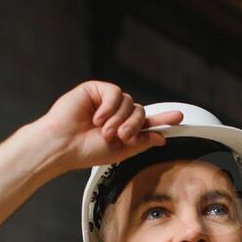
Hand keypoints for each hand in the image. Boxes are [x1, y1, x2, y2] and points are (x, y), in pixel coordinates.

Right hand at [39, 80, 183, 173]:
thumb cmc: (84, 150)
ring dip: (119, 119)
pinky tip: (97, 117)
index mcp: (122, 129)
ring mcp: (106, 101)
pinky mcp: (95, 90)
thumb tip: (161, 138)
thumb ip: (141, 142)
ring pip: (129, 102)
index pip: (146, 122)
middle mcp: (116, 114)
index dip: (162, 119)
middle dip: (134, 125)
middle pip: (140, 111)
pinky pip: (115, 93)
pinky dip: (109, 107)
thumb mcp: (119, 151)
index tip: (178, 118)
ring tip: (104, 131)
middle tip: (123, 137)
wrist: (62, 145)